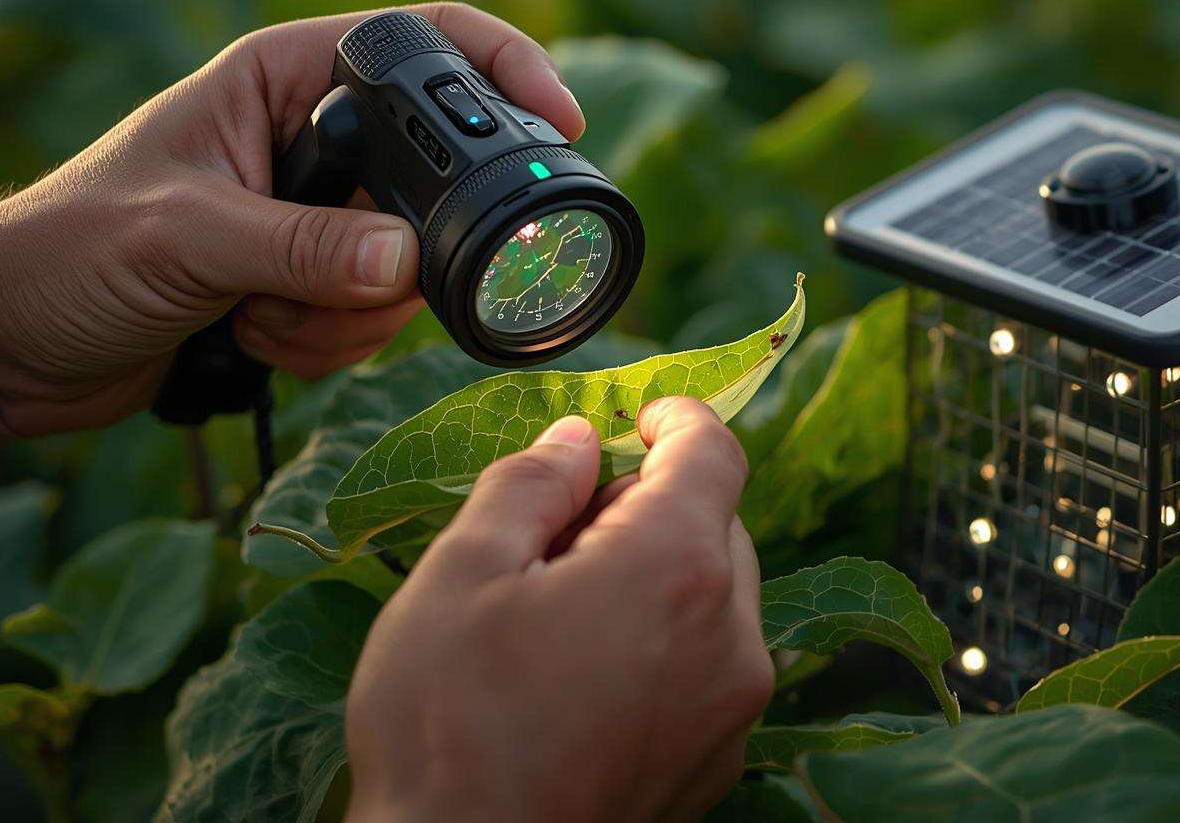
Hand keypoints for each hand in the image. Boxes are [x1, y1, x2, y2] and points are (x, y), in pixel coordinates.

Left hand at [0, 3, 582, 457]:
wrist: (12, 345)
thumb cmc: (66, 253)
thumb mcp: (185, 238)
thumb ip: (301, 248)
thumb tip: (408, 268)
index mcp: (287, 81)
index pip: (424, 49)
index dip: (502, 72)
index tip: (559, 123)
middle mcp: (314, 146)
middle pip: (432, 190)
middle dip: (388, 261)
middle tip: (309, 281)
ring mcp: (317, 223)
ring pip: (406, 276)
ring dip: (337, 316)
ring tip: (247, 310)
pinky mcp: (311, 289)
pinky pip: (372, 325)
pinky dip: (320, 346)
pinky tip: (248, 337)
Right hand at [344, 398, 773, 822]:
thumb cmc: (448, 728)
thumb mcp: (461, 575)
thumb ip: (529, 484)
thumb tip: (576, 439)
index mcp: (676, 568)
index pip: (713, 452)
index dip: (677, 417)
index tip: (640, 414)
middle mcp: (731, 637)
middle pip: (714, 525)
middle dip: (647, 505)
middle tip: (557, 532)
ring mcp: (731, 709)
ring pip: (715, 597)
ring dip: (658, 576)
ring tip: (560, 612)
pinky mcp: (717, 763)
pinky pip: (708, 666)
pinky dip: (665, 643)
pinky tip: (584, 675)